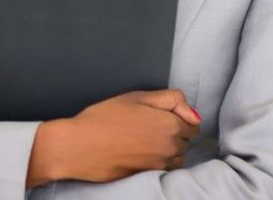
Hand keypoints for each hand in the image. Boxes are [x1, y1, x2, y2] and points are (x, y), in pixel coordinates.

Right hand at [31, 89, 200, 184]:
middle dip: (173, 132)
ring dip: (167, 148)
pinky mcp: (150, 176)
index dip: (177, 116)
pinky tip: (139, 152)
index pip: (193, 124)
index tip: (158, 114)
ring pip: (177, 156)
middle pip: (186, 140)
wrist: (79, 146)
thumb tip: (193, 113)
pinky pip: (165, 168)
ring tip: (142, 140)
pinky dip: (158, 161)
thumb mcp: (136, 96)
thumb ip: (171, 100)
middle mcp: (171, 147)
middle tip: (146, 124)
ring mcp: (161, 164)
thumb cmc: (103, 118)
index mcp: (170, 124)